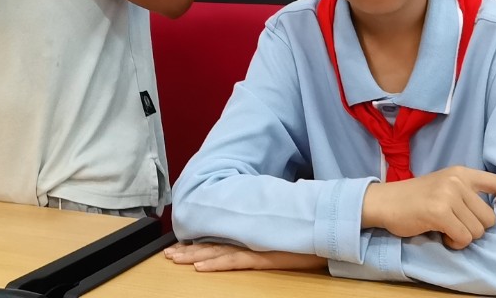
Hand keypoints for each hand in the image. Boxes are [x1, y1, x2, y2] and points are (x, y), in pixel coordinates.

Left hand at [163, 243, 327, 272]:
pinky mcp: (264, 257)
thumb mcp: (281, 233)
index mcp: (251, 234)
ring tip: (174, 259)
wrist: (327, 232)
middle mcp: (249, 239)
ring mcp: (255, 247)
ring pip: (217, 253)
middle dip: (188, 250)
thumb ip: (266, 231)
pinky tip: (200, 268)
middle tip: (168, 254)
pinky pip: (235, 261)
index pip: (219, 240)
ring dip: (194, 256)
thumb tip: (255, 229)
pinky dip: (216, 264)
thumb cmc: (307, 234)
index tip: (179, 244)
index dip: (198, 243)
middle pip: (213, 246)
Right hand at [361, 166, 495, 248]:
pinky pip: (463, 238)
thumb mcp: (445, 186)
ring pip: (478, 231)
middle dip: (476, 228)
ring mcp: (448, 195)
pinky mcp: (439, 212)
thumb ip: (467, 193)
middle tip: (456, 225)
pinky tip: (443, 235)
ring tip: (447, 229)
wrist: (386, 202)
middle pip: (490, 218)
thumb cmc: (417, 198)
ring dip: (464, 237)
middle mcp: (457, 181)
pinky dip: (455, 243)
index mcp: (460, 172)